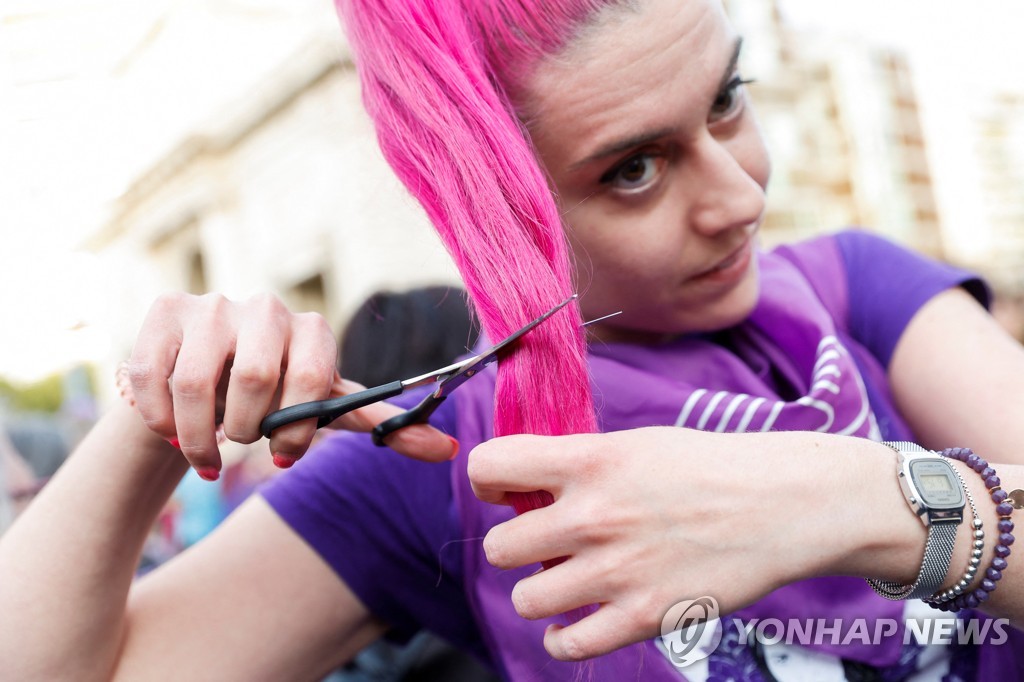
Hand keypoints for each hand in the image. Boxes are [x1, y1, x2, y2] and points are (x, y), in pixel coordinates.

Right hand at [126, 293, 455, 475]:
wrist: (203, 387)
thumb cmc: (275, 401)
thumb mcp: (327, 411)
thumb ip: (384, 427)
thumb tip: (451, 450)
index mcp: (314, 330)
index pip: (315, 381)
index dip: (295, 433)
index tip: (283, 458)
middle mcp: (266, 307)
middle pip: (254, 380)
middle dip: (245, 431)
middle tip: (241, 441)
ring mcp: (211, 304)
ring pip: (195, 385)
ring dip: (197, 437)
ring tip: (204, 448)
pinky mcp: (164, 311)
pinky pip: (153, 379)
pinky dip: (159, 421)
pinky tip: (171, 427)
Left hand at [468, 428, 863, 660]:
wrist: (783, 504)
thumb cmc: (710, 466)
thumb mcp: (635, 443)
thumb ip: (578, 463)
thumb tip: (524, 484)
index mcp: (590, 461)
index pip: (491, 465)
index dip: (488, 479)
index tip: (503, 489)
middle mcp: (593, 516)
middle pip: (499, 546)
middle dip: (516, 544)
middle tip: (544, 542)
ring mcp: (616, 571)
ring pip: (525, 599)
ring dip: (538, 592)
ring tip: (564, 581)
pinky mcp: (644, 616)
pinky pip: (568, 644)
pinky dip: (562, 637)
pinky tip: (573, 622)